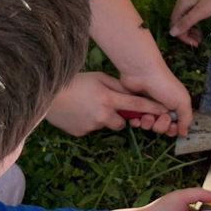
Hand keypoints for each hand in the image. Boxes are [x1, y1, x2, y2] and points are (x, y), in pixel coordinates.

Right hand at [45, 72, 168, 136]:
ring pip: (106, 125)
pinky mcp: (82, 133)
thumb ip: (116, 86)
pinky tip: (77, 112)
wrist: (45, 94)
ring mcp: (92, 126)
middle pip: (123, 122)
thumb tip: (132, 93)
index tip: (165, 111)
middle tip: (106, 106)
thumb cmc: (74, 82)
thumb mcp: (98, 77)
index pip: (136, 104)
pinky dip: (88, 122)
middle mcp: (103, 115)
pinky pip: (91, 128)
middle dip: (119, 116)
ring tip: (87, 106)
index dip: (152, 108)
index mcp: (109, 98)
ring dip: (102, 118)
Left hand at [119, 67, 193, 136]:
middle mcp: (161, 109)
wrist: (142, 73)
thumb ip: (186, 119)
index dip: (173, 130)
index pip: (174, 127)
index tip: (172, 126)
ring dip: (148, 124)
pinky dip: (136, 122)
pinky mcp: (134, 108)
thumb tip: (184, 134)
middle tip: (161, 116)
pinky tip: (136, 118)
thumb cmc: (165, 85)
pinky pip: (135, 122)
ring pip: (148, 127)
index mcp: (174, 107)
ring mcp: (147, 109)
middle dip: (161, 126)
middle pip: (161, 129)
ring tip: (147, 115)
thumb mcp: (183, 101)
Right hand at [170, 0, 210, 45]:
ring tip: (200, 39)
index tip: (194, 44)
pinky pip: (192, 16)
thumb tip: (172, 33)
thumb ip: (186, 22)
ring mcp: (191, 1)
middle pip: (178, 22)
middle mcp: (184, 1)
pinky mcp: (200, 1)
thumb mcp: (202, 11)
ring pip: (185, 19)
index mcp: (182, 3)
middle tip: (198, 43)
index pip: (174, 24)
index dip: (182, 36)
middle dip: (186, 34)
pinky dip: (195, 25)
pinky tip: (201, 30)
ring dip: (191, 31)